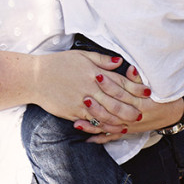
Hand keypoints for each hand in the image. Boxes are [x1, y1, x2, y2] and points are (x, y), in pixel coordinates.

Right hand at [25, 51, 139, 126]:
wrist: (35, 77)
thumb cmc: (58, 64)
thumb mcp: (80, 56)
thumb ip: (101, 59)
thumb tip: (119, 61)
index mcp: (94, 72)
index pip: (120, 81)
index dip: (136, 87)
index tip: (148, 92)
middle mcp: (90, 88)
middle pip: (117, 100)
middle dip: (131, 107)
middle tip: (143, 112)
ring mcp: (82, 101)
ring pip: (107, 113)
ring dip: (121, 119)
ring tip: (131, 123)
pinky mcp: (74, 112)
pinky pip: (93, 122)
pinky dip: (104, 126)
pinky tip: (113, 128)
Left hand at [78, 63, 183, 142]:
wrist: (172, 113)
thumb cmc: (161, 95)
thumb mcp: (154, 85)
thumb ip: (139, 78)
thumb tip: (129, 68)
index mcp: (141, 102)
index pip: (122, 92)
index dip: (110, 84)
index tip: (97, 75)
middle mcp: (134, 116)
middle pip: (113, 111)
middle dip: (97, 106)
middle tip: (83, 98)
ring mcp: (130, 126)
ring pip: (110, 126)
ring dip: (94, 125)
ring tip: (77, 121)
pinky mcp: (127, 131)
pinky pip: (112, 137)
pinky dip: (100, 139)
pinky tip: (86, 139)